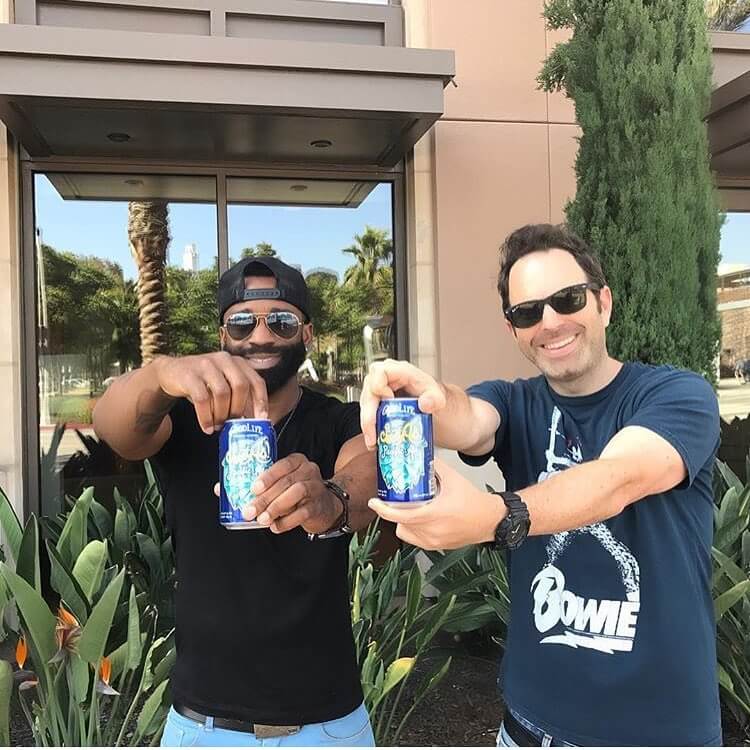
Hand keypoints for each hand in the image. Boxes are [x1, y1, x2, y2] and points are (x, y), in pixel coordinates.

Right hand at [155, 352, 268, 433]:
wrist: (170, 372)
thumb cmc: (202, 382)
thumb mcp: (223, 384)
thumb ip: (238, 397)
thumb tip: (253, 420)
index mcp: (237, 362)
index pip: (256, 381)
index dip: (261, 401)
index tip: (262, 418)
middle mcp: (224, 360)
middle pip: (241, 386)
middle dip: (239, 409)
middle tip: (233, 423)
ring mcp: (206, 365)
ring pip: (222, 393)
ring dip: (221, 414)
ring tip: (218, 426)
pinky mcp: (189, 374)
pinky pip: (202, 399)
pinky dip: (206, 417)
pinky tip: (207, 427)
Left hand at [213, 454, 341, 534]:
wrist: (324, 505)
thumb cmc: (294, 492)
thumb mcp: (279, 484)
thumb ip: (255, 485)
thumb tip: (221, 488)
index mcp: (296, 461)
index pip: (283, 464)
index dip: (268, 476)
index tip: (253, 488)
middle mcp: (308, 471)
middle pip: (286, 482)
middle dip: (265, 498)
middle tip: (249, 511)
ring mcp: (316, 487)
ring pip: (296, 494)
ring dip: (276, 507)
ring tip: (262, 519)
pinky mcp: (318, 506)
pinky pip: (302, 513)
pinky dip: (286, 521)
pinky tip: (275, 526)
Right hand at [360, 359, 446, 449]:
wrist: (427, 401)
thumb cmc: (429, 394)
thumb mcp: (437, 396)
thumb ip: (435, 399)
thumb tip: (425, 404)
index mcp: (396, 370)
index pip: (379, 372)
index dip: (380, 387)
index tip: (388, 400)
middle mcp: (382, 378)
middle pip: (368, 393)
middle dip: (368, 417)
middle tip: (373, 435)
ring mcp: (376, 390)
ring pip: (365, 406)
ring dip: (368, 426)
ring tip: (374, 442)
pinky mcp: (374, 401)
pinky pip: (367, 414)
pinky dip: (370, 428)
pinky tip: (374, 441)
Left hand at [367, 459, 505, 549]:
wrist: (490, 520)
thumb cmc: (474, 501)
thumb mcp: (453, 478)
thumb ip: (436, 465)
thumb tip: (423, 454)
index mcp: (434, 514)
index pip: (401, 516)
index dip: (383, 510)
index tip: (374, 502)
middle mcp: (432, 531)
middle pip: (400, 524)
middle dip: (394, 512)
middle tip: (395, 501)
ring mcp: (434, 541)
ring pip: (406, 533)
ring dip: (404, 522)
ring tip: (411, 509)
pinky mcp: (437, 546)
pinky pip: (416, 539)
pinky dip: (413, 529)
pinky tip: (420, 518)